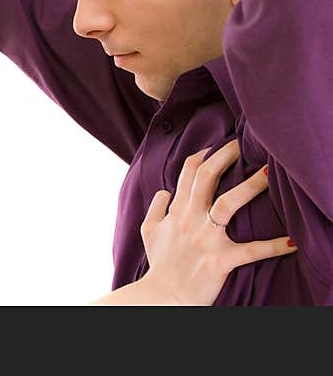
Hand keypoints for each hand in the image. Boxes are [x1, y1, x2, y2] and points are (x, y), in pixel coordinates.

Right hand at [139, 139, 295, 304]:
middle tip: (244, 144)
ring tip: (269, 173)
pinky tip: (292, 241)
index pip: (188, 173)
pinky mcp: (220, 260)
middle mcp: (190, 219)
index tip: (218, 146)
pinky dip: (273, 246)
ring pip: (228, 204)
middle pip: (207, 177)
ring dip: (250, 187)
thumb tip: (163, 191)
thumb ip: (155, 208)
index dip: (204, 155)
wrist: (162, 296)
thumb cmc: (159, 264)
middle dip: (226, 156)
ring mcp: (205, 238)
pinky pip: (251, 251)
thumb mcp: (148, 232)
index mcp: (176, 211)